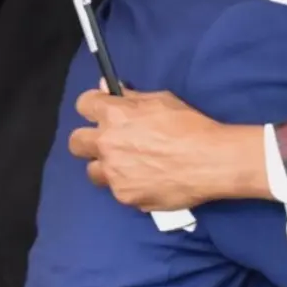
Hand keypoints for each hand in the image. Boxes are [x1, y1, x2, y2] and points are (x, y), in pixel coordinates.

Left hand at [67, 89, 266, 210]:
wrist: (210, 161)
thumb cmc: (190, 126)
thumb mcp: (162, 101)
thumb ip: (130, 97)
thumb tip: (107, 90)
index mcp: (114, 115)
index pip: (83, 105)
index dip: (93, 107)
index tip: (101, 111)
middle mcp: (107, 144)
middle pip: (76, 142)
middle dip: (88, 140)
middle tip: (109, 142)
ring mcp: (114, 174)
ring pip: (93, 171)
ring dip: (106, 167)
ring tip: (128, 166)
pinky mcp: (125, 196)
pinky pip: (118, 190)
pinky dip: (129, 185)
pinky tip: (148, 180)